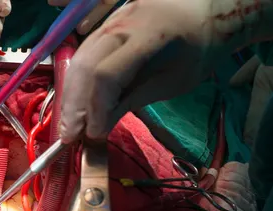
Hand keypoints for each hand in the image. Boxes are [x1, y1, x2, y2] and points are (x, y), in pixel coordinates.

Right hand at [59, 0, 231, 142]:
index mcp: (148, 38)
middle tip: (70, 136)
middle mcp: (121, 25)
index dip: (96, 108)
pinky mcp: (103, 26)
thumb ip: (133, 100)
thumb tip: (99, 129)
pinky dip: (75, 84)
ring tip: (69, 125)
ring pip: (77, 62)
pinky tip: (75, 105)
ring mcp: (109, 22)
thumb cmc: (197, 50)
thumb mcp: (173, 82)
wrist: (203, 12)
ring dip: (70, 97)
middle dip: (74, 106)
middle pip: (84, 67)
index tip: (94, 134)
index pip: (106, 76)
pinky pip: (82, 56)